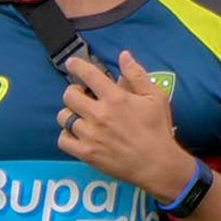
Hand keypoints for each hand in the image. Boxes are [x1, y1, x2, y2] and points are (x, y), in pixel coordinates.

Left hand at [57, 51, 195, 198]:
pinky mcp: (85, 153)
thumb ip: (136, 75)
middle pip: (69, 95)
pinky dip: (67, 135)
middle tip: (83, 97)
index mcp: (115, 98)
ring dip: (70, 114)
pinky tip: (77, 134)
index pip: (88, 75)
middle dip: (74, 92)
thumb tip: (123, 55)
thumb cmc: (158, 129)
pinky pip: (62, 139)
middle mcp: (99, 115)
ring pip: (64, 117)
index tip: (71, 63)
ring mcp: (90, 135)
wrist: (158, 164)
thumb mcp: (155, 97)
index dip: (77, 66)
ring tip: (81, 116)